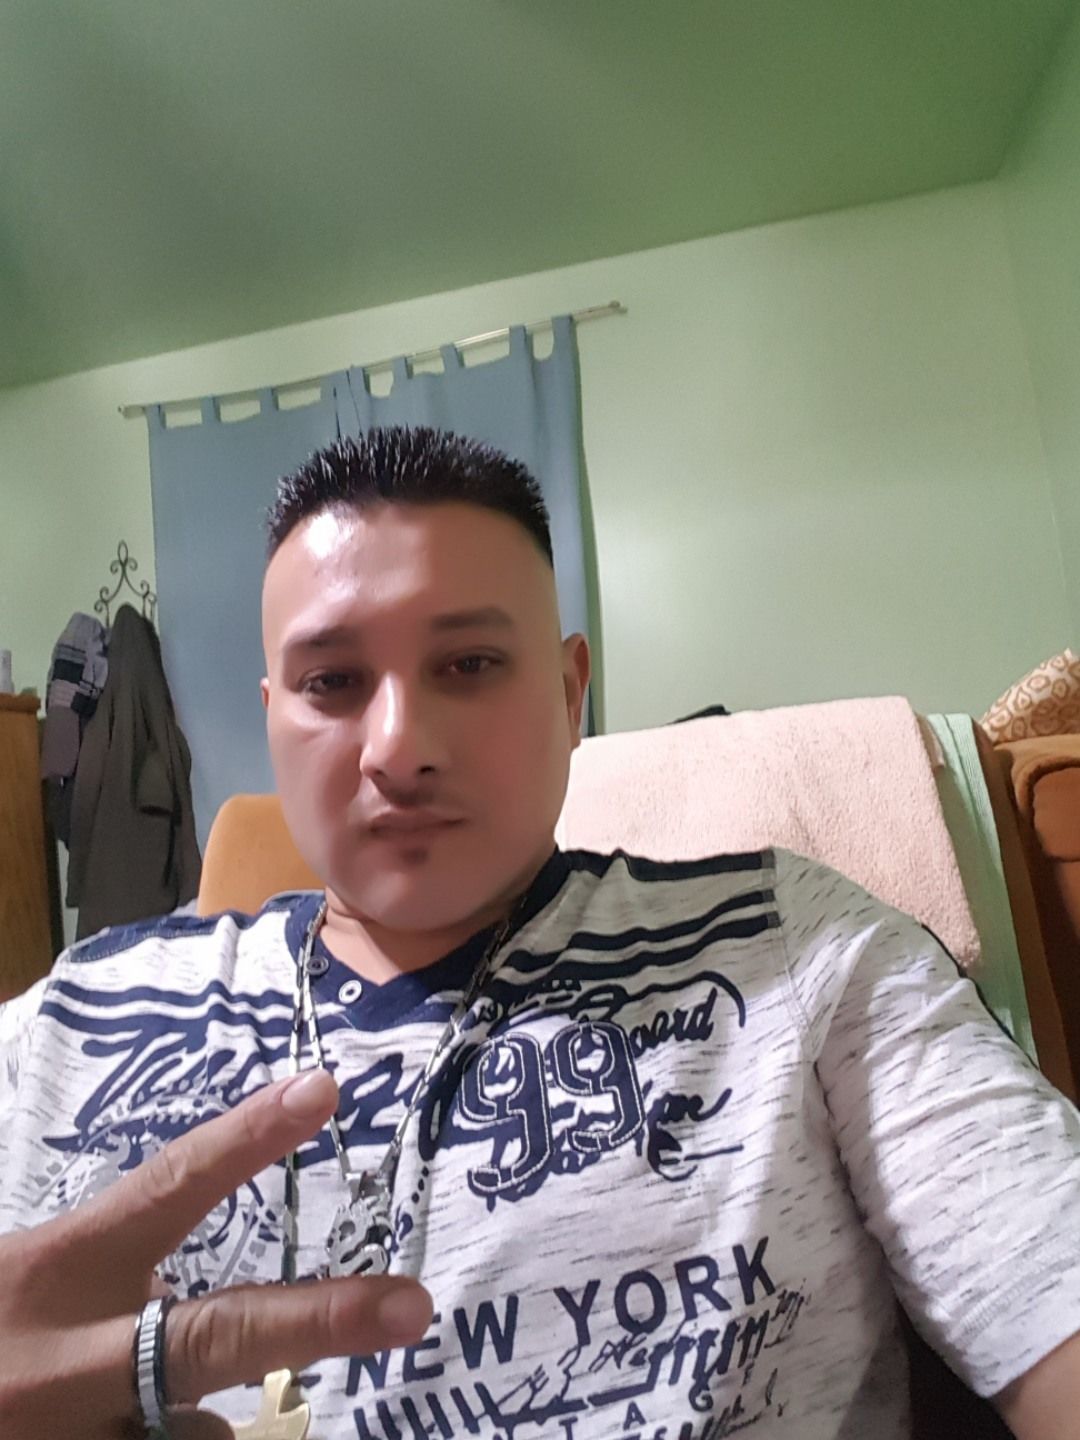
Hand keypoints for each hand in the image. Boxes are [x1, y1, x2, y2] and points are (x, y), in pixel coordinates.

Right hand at [0, 1068, 432, 1438]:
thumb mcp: (13, 1281)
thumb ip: (89, 1270)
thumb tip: (170, 1275)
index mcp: (54, 1275)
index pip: (165, 1188)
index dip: (246, 1138)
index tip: (325, 1087)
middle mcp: (71, 1364)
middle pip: (214, 1338)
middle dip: (320, 1319)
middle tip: (410, 1306)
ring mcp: (73, 1438)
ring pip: (197, 1437)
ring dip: (194, 1431)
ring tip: (119, 1406)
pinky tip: (128, 1428)